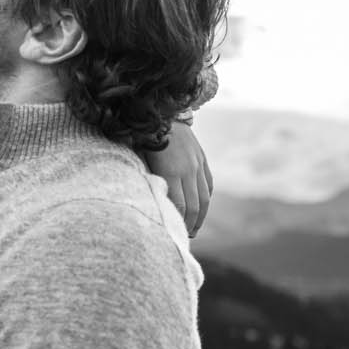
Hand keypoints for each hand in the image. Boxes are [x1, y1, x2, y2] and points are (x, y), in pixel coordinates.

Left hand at [144, 119, 211, 235]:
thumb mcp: (139, 159)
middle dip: (190, 224)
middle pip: (194, 206)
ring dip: (200, 216)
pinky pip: (208, 184)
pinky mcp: (202, 158)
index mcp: (170, 171)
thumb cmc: (142, 137)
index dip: (178, 222)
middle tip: (184, 237)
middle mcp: (187, 169)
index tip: (173, 234)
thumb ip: (148, 180)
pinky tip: (201, 209)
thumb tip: (150, 205)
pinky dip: (206, 199)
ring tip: (194, 228)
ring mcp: (197, 164)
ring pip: (204, 198)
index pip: (179, 206)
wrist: (161, 111)